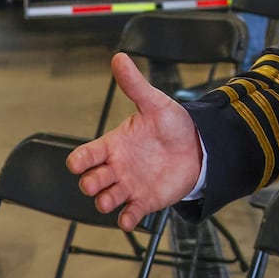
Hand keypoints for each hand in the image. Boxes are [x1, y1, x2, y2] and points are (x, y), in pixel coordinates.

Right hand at [67, 53, 203, 230]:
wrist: (200, 145)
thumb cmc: (172, 125)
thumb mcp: (154, 103)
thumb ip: (135, 85)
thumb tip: (119, 57)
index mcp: (113, 145)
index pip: (84, 156)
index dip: (79, 161)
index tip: (79, 162)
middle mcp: (117, 168)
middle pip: (90, 182)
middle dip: (91, 184)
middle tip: (101, 181)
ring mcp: (130, 185)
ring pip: (106, 200)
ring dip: (105, 202)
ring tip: (113, 199)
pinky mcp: (146, 200)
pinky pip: (130, 215)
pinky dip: (126, 219)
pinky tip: (129, 218)